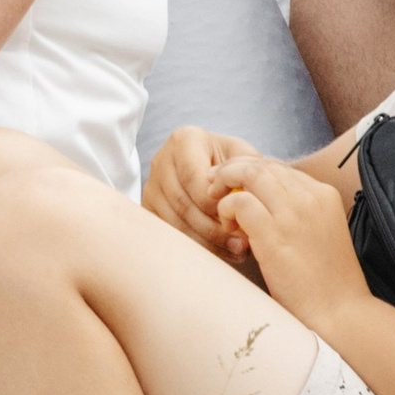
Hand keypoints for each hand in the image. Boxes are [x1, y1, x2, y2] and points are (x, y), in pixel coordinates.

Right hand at [144, 127, 273, 259]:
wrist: (212, 168)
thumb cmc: (231, 162)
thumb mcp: (243, 156)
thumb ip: (246, 170)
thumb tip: (240, 196)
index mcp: (184, 140)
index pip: (193, 177)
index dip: (214, 203)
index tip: (237, 218)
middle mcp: (161, 160)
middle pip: (182, 203)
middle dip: (213, 229)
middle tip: (240, 244)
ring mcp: (151, 186)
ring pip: (174, 223)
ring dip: (206, 243)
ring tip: (235, 252)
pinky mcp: (149, 209)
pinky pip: (168, 234)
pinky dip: (195, 248)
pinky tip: (219, 254)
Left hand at [217, 150, 370, 328]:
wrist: (339, 313)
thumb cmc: (326, 282)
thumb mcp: (320, 234)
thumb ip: (298, 213)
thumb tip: (263, 202)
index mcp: (324, 194)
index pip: (279, 167)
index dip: (252, 172)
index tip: (235, 185)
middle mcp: (310, 196)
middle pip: (262, 164)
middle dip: (232, 171)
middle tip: (214, 188)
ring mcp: (293, 213)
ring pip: (248, 174)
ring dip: (225, 186)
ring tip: (218, 207)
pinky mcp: (274, 233)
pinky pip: (238, 201)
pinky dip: (226, 209)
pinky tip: (228, 227)